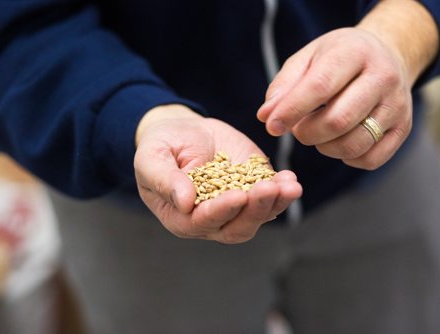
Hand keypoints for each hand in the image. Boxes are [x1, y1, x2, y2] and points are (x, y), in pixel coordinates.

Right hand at [134, 104, 301, 243]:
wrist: (183, 131)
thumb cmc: (160, 147)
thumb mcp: (151, 159)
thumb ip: (164, 180)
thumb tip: (185, 202)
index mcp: (182, 218)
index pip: (204, 222)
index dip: (222, 211)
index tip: (238, 196)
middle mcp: (212, 219)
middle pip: (237, 227)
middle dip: (255, 210)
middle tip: (269, 189)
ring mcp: (236, 206)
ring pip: (259, 216)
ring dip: (275, 203)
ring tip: (289, 185)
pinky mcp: (253, 189)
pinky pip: (271, 197)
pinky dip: (282, 190)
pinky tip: (289, 178)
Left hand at [257, 1, 438, 169]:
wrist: (388, 55)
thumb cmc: (339, 58)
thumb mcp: (309, 58)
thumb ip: (284, 85)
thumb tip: (266, 117)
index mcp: (354, 52)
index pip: (320, 86)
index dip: (291, 110)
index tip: (271, 126)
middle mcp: (383, 77)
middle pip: (338, 121)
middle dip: (307, 133)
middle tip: (299, 128)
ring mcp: (398, 105)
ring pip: (354, 144)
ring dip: (325, 147)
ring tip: (318, 132)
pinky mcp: (403, 128)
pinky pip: (370, 159)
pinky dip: (347, 158)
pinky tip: (339, 142)